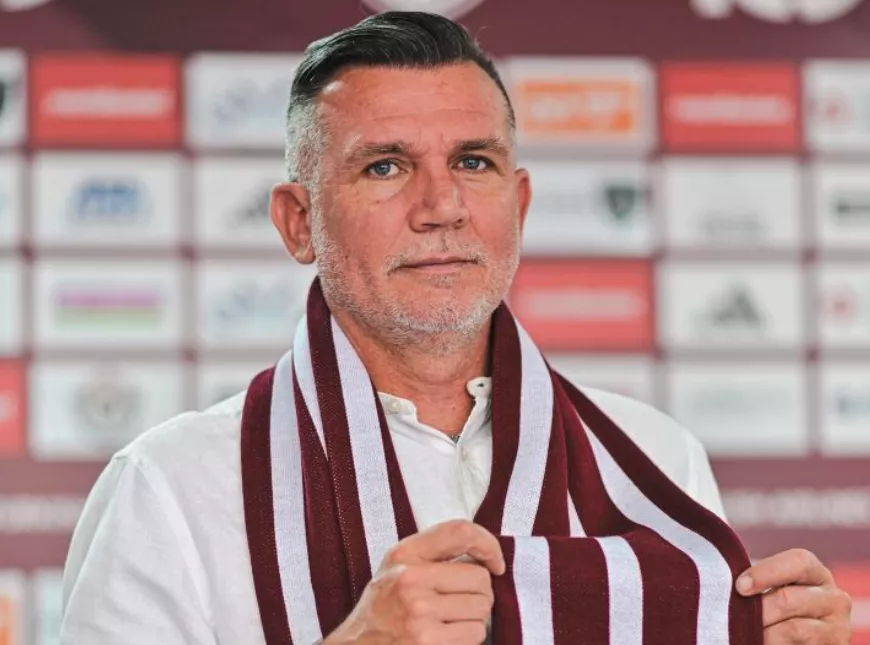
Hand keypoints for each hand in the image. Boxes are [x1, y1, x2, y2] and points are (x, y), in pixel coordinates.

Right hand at [325, 519, 504, 644]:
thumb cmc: (383, 608)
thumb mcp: (397, 567)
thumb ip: (433, 553)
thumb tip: (485, 553)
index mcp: (405, 554)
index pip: (460, 532)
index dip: (489, 545)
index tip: (495, 562)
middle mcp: (410, 579)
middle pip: (480, 578)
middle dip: (479, 594)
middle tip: (460, 603)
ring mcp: (419, 612)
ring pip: (482, 609)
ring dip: (474, 619)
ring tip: (449, 622)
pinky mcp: (428, 642)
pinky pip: (475, 634)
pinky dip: (468, 638)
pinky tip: (446, 637)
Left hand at [736, 548, 851, 643]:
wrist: (792, 638)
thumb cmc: (773, 607)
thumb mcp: (771, 588)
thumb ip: (758, 582)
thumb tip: (738, 584)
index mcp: (817, 573)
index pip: (799, 562)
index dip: (766, 572)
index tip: (740, 587)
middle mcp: (834, 599)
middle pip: (789, 599)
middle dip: (759, 610)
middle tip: (738, 617)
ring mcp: (837, 629)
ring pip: (794, 630)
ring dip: (766, 633)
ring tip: (750, 633)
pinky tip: (764, 643)